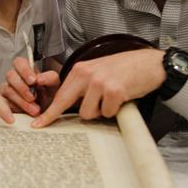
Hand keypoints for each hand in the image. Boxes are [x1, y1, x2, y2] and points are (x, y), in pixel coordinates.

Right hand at [0, 56, 58, 116]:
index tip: (33, 81)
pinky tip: (23, 113)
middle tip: (33, 97)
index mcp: (26, 70)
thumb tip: (39, 78)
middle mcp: (15, 78)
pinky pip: (4, 103)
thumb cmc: (48, 95)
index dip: (24, 70)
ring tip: (34, 110)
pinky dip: (13, 109)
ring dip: (21, 101)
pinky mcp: (4, 102)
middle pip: (10, 75)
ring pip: (7, 90)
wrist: (47, 111)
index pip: (19, 62)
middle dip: (22, 87)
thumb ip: (49, 78)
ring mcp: (7, 89)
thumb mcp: (53, 85)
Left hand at [31, 48, 164, 126]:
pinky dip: (114, 110)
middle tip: (53, 123)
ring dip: (100, 111)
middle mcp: (87, 74)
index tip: (38, 124)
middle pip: (67, 104)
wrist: (149, 63)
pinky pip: (107, 113)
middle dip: (63, 116)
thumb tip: (68, 106)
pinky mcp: (114, 91)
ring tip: (110, 99)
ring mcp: (100, 82)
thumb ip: (82, 85)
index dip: (49, 112)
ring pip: (88, 113)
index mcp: (79, 69)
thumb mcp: (97, 71)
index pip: (60, 95)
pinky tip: (121, 98)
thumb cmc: (123, 70)